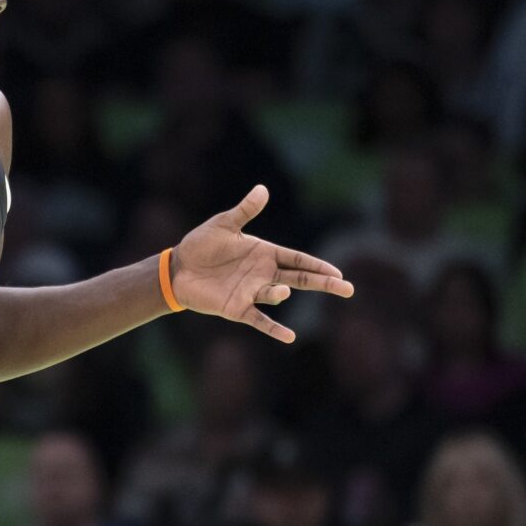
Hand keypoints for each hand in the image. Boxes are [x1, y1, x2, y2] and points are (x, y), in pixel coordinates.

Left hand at [170, 184, 352, 340]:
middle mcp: (263, 274)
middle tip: (347, 289)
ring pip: (276, 294)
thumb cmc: (201, 244)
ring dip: (280, 293)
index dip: (318, 265)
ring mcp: (252, 292)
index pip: (298, 259)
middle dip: (323, 283)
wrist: (178, 268)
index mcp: (264, 253)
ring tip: (283, 289)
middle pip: (300, 278)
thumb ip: (244, 211)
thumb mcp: (223, 225)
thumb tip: (263, 189)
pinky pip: (259, 320)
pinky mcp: (237, 308)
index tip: (338, 272)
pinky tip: (289, 336)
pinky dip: (274, 328)